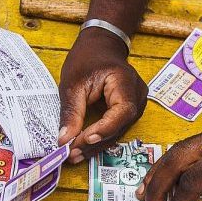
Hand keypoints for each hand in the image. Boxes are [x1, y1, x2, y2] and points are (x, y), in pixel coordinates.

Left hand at [58, 29, 146, 162]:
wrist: (101, 46)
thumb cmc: (87, 58)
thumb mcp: (73, 83)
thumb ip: (71, 111)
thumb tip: (64, 139)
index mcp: (126, 81)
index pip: (122, 111)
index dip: (105, 128)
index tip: (84, 139)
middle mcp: (137, 95)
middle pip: (120, 126)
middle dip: (95, 142)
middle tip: (72, 154)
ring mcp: (136, 104)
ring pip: (118, 131)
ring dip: (96, 144)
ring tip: (74, 154)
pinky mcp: (129, 110)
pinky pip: (116, 127)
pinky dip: (100, 137)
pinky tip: (83, 146)